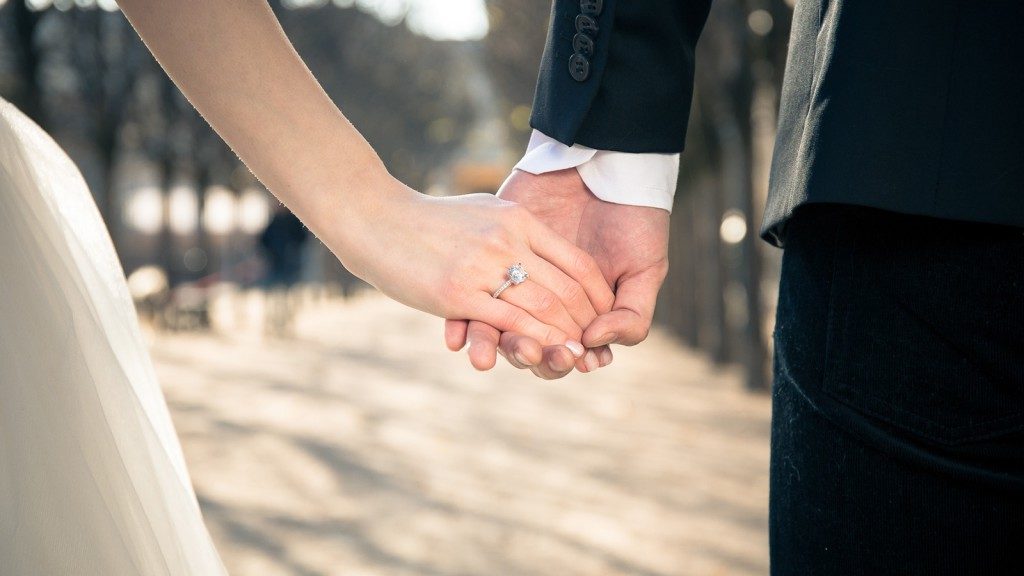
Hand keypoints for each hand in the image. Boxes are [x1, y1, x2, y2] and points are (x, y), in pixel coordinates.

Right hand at [325, 175, 614, 351]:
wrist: (373, 217)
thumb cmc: (425, 219)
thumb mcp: (480, 212)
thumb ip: (512, 229)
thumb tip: (536, 245)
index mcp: (518, 219)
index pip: (577, 262)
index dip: (596, 295)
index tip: (603, 316)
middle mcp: (508, 240)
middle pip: (566, 288)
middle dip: (586, 322)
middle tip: (596, 347)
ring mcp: (483, 266)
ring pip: (543, 307)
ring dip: (565, 338)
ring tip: (577, 358)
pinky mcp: (458, 292)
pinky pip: (509, 322)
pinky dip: (533, 341)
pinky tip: (542, 356)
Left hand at [444, 168, 668, 377]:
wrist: (605, 162)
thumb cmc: (635, 220)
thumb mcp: (645, 269)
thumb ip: (631, 315)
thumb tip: (595, 343)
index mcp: (578, 313)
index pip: (561, 350)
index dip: (562, 361)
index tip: (570, 361)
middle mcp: (542, 301)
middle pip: (524, 343)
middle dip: (527, 355)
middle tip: (532, 354)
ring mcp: (514, 279)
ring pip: (492, 325)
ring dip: (488, 345)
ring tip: (486, 354)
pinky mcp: (490, 254)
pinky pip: (466, 294)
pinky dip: (460, 319)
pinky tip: (456, 335)